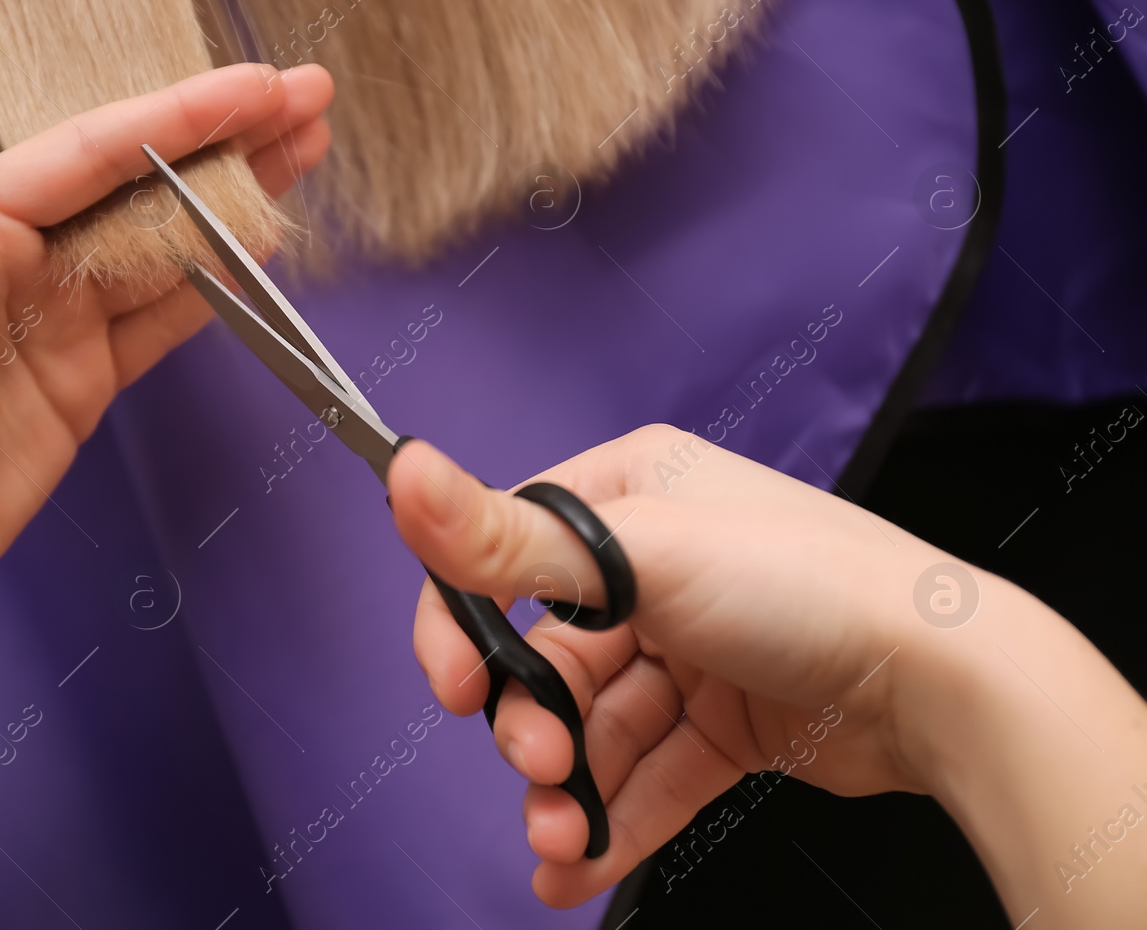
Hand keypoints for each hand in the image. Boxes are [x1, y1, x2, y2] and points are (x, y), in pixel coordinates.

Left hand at [0, 63, 331, 621]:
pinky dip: (218, 281)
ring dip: (236, 196)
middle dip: (226, 137)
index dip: (183, 116)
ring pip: (167, 241)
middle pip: (143, 182)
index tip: (259, 87)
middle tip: (308, 96)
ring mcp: (62, 316)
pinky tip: (263, 244)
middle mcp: (20, 256)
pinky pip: (165, 315)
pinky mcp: (89, 373)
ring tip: (307, 148)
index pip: (93, 152)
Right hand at [387, 426, 978, 906]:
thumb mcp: (638, 558)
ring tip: (561, 840)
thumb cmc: (799, 587)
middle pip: (547, 654)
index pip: (503, 555)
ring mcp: (691, 646)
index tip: (452, 691)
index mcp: (627, 494)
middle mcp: (654, 565)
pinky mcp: (724, 720)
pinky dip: (611, 818)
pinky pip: (646, 771)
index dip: (465, 627)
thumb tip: (398, 470)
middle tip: (541, 771)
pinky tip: (575, 870)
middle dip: (529, 724)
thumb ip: (504, 536)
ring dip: (566, 788)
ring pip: (594, 725)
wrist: (942, 683)